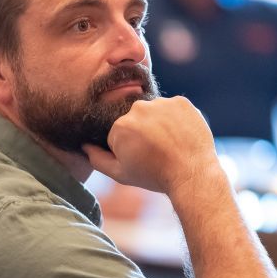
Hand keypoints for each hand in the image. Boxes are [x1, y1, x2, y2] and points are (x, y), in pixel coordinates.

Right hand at [83, 96, 218, 195]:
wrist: (191, 173)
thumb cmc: (154, 175)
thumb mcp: (120, 174)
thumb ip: (97, 159)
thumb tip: (85, 145)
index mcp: (120, 126)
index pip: (119, 133)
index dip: (128, 148)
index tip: (141, 158)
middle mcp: (138, 109)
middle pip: (135, 120)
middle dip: (142, 133)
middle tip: (156, 152)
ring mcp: (161, 103)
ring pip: (154, 112)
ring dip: (159, 124)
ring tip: (170, 144)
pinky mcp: (181, 102)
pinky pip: (173, 108)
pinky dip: (176, 119)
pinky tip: (181, 135)